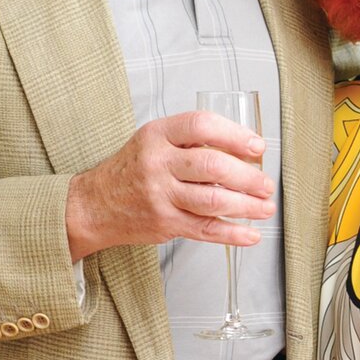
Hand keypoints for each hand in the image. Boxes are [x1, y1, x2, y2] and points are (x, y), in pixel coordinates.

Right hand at [65, 111, 273, 260]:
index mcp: (157, 134)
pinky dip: (232, 234)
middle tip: (267, 183)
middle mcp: (158, 163)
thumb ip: (192, 140)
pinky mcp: (164, 223)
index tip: (257, 146)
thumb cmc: (133, 168)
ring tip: (266, 207)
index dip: (234, 134)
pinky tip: (251, 234)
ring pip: (212, 201)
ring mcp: (160, 195)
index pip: (201, 126)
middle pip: (212, 167)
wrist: (93, 205)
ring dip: (247, 206)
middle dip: (248, 176)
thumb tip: (245, 149)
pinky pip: (204, 229)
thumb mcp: (155, 140)